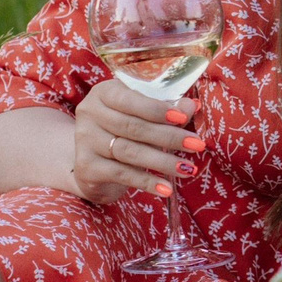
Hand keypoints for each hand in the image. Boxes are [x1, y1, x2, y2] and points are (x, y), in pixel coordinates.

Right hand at [71, 80, 203, 204]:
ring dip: (163, 161)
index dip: (157, 109)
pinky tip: (166, 188)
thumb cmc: (125, 132)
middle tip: (196, 145)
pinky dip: (146, 181)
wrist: (94, 163)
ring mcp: (84, 140)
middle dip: (169, 137)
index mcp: (104, 92)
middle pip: (133, 127)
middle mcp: (90, 113)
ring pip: (129, 151)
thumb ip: (167, 110)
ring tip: (187, 168)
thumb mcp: (144, 116)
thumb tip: (190, 106)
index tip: (183, 118)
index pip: (131, 99)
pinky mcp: (86, 166)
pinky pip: (122, 174)